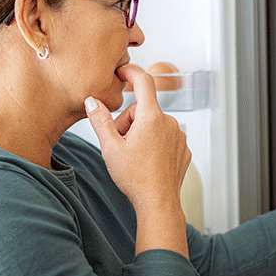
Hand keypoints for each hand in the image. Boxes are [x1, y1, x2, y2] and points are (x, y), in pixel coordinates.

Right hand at [84, 64, 190, 214]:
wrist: (158, 203)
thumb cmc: (135, 178)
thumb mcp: (110, 147)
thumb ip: (100, 120)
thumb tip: (92, 101)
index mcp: (151, 118)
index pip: (143, 82)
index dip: (131, 72)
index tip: (122, 72)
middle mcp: (169, 122)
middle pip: (143, 110)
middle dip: (128, 122)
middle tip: (120, 144)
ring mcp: (178, 135)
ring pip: (154, 124)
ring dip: (142, 134)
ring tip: (134, 156)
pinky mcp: (183, 148)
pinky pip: (165, 137)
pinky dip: (155, 144)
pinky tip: (148, 162)